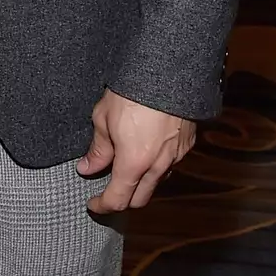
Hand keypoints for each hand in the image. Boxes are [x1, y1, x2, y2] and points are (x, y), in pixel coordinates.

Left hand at [77, 89, 194, 213]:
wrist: (171, 70)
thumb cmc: (133, 91)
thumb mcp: (103, 118)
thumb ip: (98, 149)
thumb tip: (87, 168)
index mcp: (134, 162)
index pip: (118, 200)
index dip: (102, 205)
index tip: (92, 203)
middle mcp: (159, 165)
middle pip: (139, 199)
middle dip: (122, 200)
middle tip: (107, 190)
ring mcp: (176, 156)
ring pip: (157, 183)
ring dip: (140, 184)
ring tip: (125, 169)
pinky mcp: (187, 144)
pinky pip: (170, 165)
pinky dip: (156, 167)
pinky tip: (146, 152)